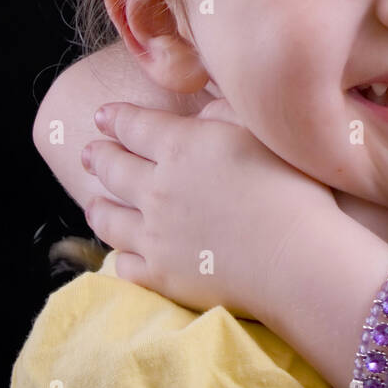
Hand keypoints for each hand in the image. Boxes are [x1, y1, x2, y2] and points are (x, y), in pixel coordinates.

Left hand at [80, 100, 339, 320]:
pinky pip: (125, 263)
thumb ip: (225, 114)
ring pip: (109, 218)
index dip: (115, 118)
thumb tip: (201, 113)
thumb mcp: (264, 133)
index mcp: (181, 146)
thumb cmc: (293, 188)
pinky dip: (120, 254)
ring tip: (94, 202)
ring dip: (98, 206)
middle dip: (99, 156)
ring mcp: (154, 235)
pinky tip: (123, 251)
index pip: (134, 126)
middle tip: (90, 152)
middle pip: (114, 168)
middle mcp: (157, 188)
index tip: (103, 116)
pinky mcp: (161, 275)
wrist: (297, 258)